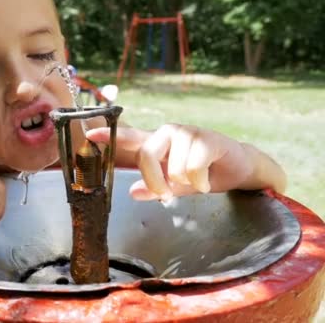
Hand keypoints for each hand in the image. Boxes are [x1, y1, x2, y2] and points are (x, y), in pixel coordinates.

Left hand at [87, 124, 255, 200]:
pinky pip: (193, 166)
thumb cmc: (203, 174)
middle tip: (166, 195)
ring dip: (185, 183)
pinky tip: (207, 181)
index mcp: (156, 144)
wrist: (238, 169)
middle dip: (155, 182)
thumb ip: (155, 188)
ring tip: (196, 182)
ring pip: (173, 166)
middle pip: (147, 155)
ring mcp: (187, 132)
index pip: (129, 138)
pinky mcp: (207, 138)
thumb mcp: (175, 186)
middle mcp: (168, 133)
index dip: (109, 136)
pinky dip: (200, 181)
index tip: (89, 135)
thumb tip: (133, 193)